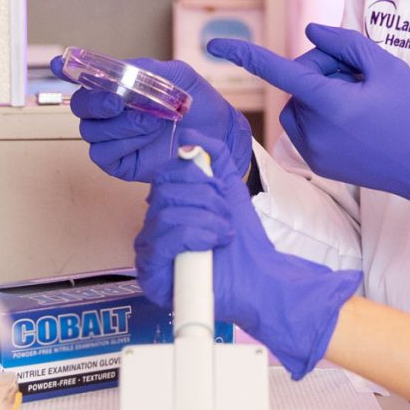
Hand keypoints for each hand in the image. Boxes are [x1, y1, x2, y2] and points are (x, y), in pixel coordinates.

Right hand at [51, 55, 253, 182]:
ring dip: (122, 124)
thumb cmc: (198, 103)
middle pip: (79, 106)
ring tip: (153, 120)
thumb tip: (121, 69)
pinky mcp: (118, 163)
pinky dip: (124, 142)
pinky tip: (148, 136)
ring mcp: (112, 138)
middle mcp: (110, 112)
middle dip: (95, 103)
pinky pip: (103, 153)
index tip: (58, 64)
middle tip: (118, 102)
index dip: (66, 69)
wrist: (218, 134)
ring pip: (91, 131)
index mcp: (120, 87)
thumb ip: (147, 70)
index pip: (84, 77)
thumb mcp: (177, 76)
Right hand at [134, 126, 360, 378]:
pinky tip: (215, 242)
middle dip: (205, 199)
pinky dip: (197, 234)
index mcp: (166, 207)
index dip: (196, 177)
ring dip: (207, 219)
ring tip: (224, 232)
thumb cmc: (243, 238)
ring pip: (165, 213)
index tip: (221, 192)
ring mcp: (148, 253)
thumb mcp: (229, 186)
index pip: (164, 175)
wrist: (260, 277)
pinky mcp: (151, 276)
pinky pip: (164, 240)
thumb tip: (189, 132)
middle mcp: (152, 228)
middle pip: (163, 191)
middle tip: (225, 216)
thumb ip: (213, 155)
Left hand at [207, 24, 409, 222]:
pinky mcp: (316, 163)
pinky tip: (353, 120)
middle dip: (323, 69)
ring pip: (299, 103)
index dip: (245, 55)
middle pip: (300, 80)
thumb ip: (345, 44)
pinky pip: (304, 125)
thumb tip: (310, 33)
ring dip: (319, 93)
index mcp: (331, 104)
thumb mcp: (387, 67)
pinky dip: (320, 115)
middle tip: (360, 76)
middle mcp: (314, 130)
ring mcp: (312, 151)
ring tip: (359, 101)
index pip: (280, 71)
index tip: (214, 46)